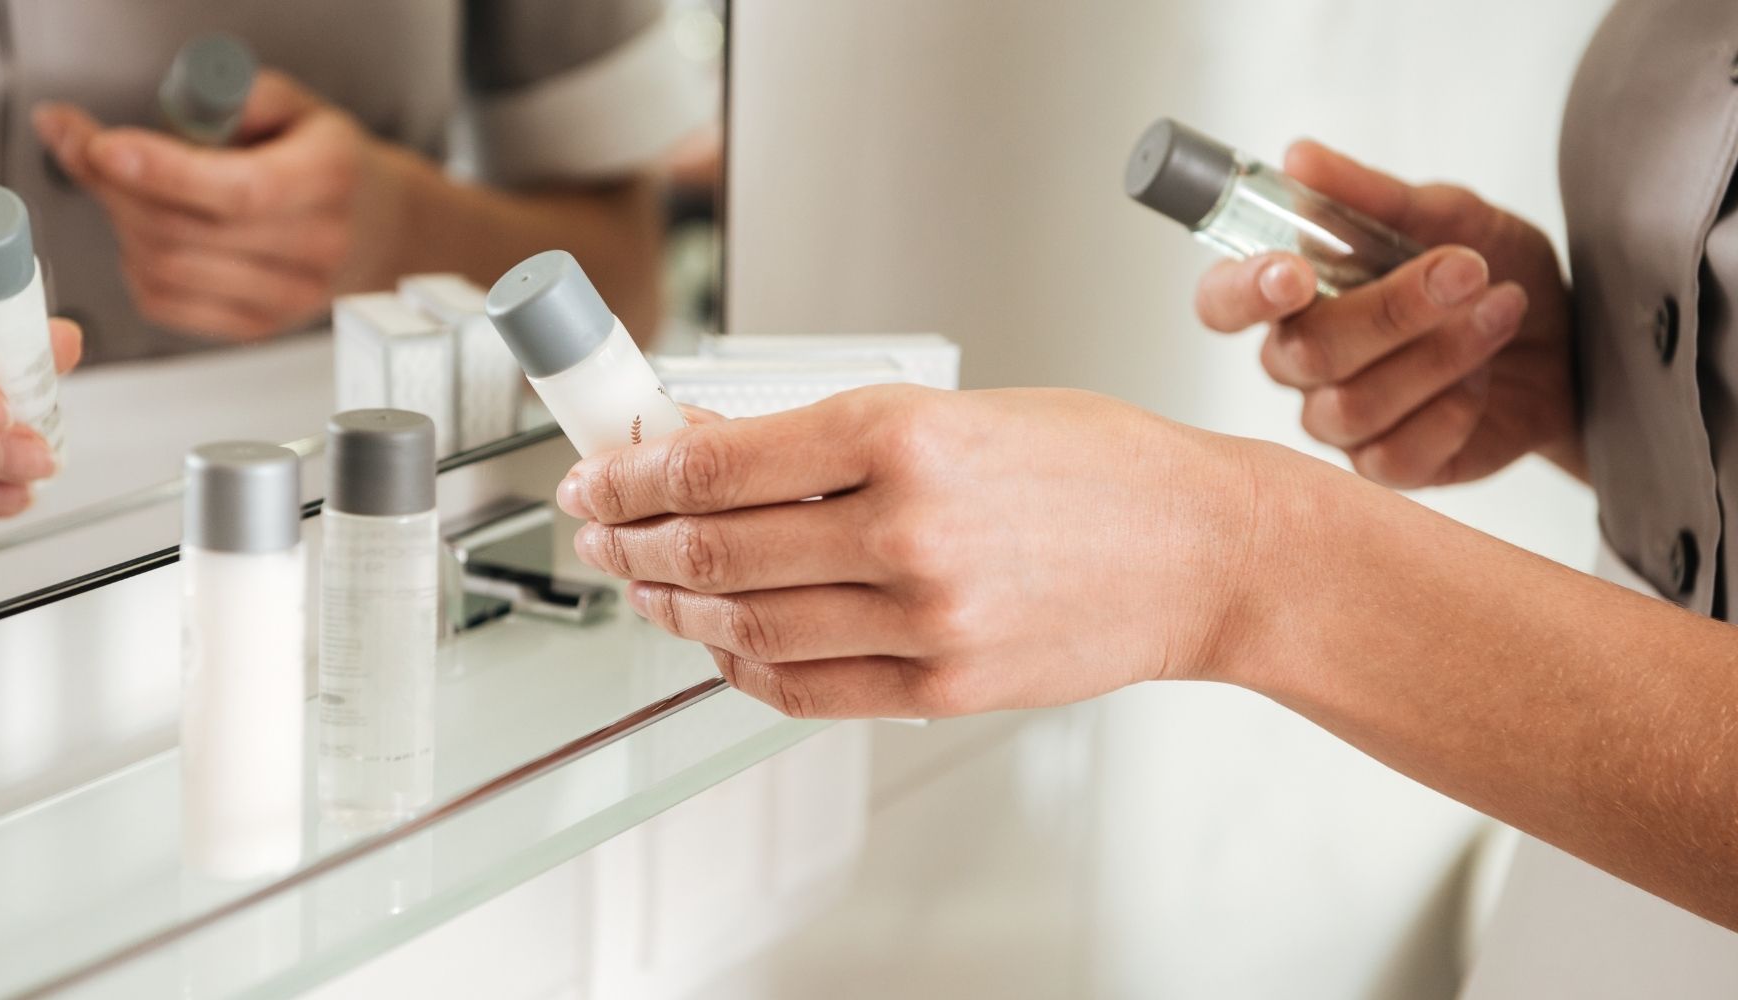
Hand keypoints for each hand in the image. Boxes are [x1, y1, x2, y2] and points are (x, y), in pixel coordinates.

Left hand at [33, 70, 404, 339]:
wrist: (377, 227)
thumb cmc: (324, 161)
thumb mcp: (294, 106)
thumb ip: (232, 98)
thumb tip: (164, 118)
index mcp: (329, 177)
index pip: (241, 190)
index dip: (164, 173)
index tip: (104, 146)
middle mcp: (317, 245)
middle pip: (186, 232)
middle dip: (116, 188)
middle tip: (86, 149)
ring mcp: (290, 297)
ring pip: (166, 269)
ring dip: (121, 225)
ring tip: (122, 190)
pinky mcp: (258, 327)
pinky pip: (165, 304)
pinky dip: (134, 267)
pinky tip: (145, 237)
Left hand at [556, 386, 1270, 718]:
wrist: (1207, 550)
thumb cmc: (1100, 466)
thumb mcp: (960, 410)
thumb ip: (827, 435)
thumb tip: (708, 441)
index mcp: (905, 434)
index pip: (716, 460)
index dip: (632, 470)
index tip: (597, 471)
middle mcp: (905, 529)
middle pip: (713, 546)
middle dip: (631, 539)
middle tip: (597, 529)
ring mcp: (924, 619)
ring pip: (745, 624)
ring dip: (672, 605)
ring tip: (644, 584)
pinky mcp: (941, 685)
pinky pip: (803, 690)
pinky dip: (741, 668)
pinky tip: (717, 643)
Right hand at [1193, 141, 1576, 487]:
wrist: (1571, 341)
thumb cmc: (1492, 273)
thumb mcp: (1445, 214)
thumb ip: (1369, 195)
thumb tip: (1299, 159)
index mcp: (1295, 296)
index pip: (1223, 303)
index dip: (1243, 293)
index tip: (1294, 273)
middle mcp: (1303, 361)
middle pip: (1304, 352)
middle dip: (1390, 309)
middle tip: (1465, 268)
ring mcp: (1341, 420)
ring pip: (1352, 405)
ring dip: (1437, 354)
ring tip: (1502, 310)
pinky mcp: (1389, 465)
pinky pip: (1395, 457)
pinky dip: (1451, 410)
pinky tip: (1485, 380)